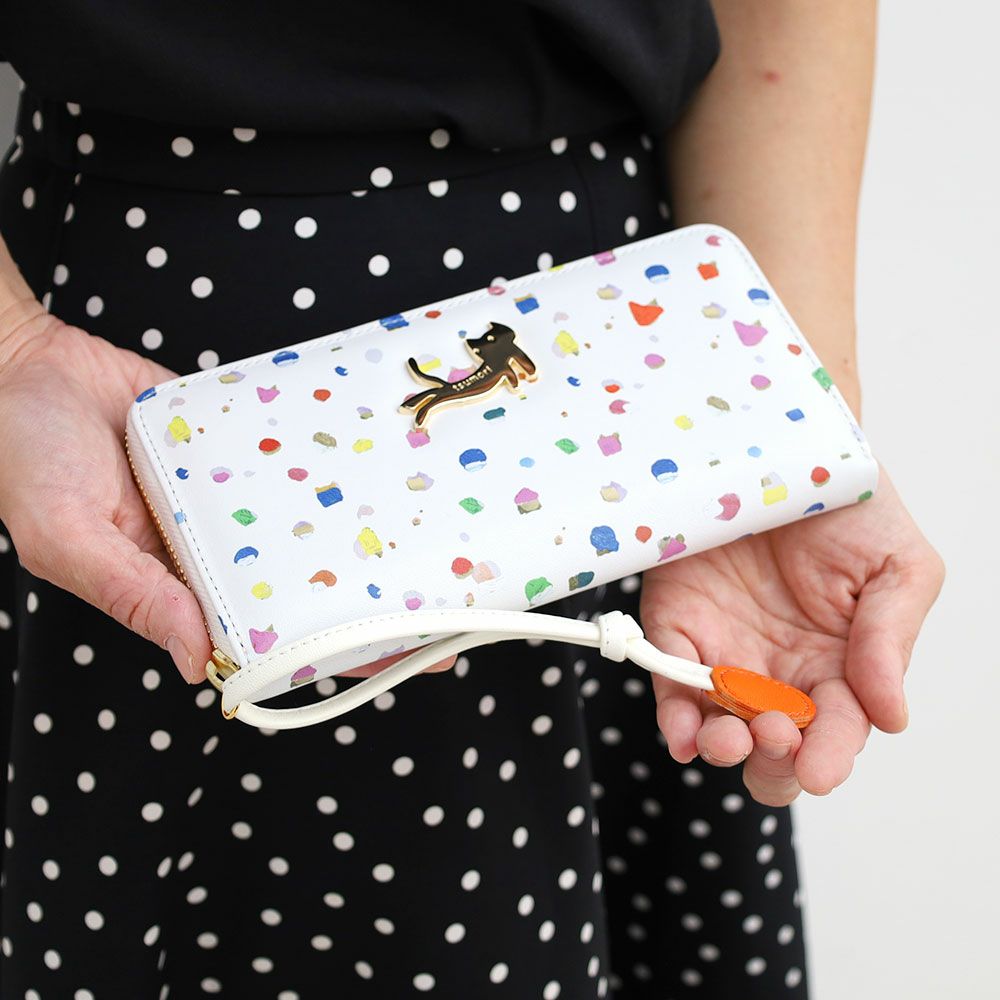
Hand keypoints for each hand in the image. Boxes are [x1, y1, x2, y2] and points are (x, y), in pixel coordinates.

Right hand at [0, 311, 452, 683]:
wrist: (23, 370)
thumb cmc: (25, 462)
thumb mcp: (69, 539)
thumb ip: (135, 596)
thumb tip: (198, 662)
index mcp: (182, 588)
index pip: (272, 635)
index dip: (337, 649)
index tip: (407, 654)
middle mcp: (217, 549)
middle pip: (308, 582)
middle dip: (374, 594)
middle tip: (450, 595)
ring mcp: (232, 497)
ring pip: (309, 521)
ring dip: (363, 530)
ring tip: (434, 538)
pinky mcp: (238, 447)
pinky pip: (291, 459)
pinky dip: (329, 465)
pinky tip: (383, 471)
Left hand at [640, 465, 943, 805]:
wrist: (782, 445)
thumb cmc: (848, 504)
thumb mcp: (896, 567)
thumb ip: (891, 639)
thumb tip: (891, 718)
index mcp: (837, 664)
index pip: (835, 729)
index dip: (828, 755)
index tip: (819, 768)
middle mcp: (778, 667)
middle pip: (773, 743)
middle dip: (771, 759)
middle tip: (771, 737)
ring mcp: (725, 649)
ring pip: (717, 721)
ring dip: (719, 743)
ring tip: (723, 737)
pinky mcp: (677, 622)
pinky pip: (669, 676)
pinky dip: (673, 711)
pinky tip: (682, 732)